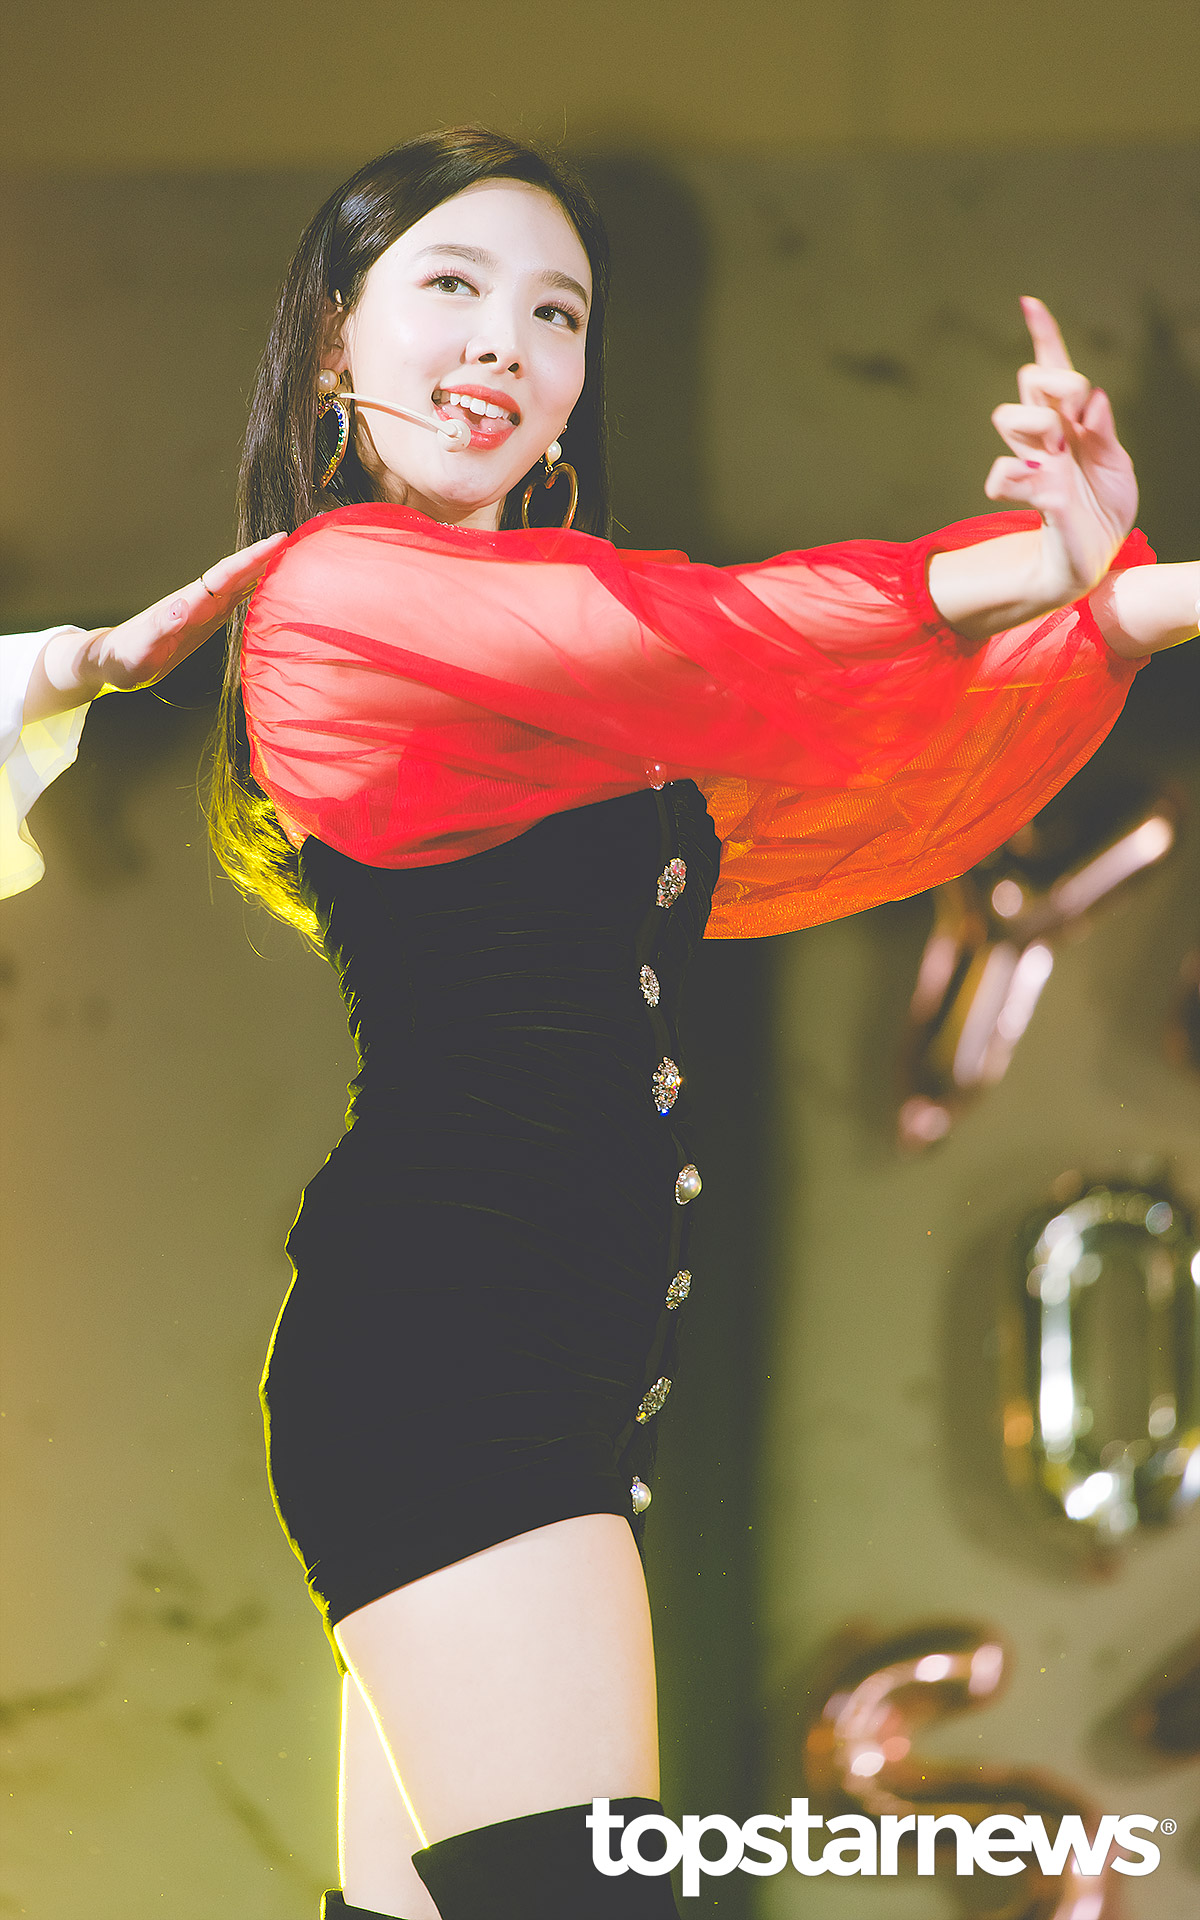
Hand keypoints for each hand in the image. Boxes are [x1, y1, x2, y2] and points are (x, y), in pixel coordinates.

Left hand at [22, 532, 287, 723]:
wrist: (113, 661)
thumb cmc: (124, 659)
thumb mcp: (141, 648)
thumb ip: (161, 627)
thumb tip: (184, 606)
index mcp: (188, 605)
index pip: (225, 575)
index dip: (251, 559)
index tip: (277, 542)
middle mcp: (198, 603)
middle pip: (236, 574)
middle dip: (264, 557)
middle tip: (297, 540)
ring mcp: (202, 611)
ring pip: (238, 584)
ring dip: (262, 570)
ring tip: (291, 558)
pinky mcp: (203, 622)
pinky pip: (234, 601)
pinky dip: (254, 590)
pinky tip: (269, 588)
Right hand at [984, 297, 1137, 604]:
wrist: (1094, 556)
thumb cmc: (1104, 507)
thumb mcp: (1118, 465)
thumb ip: (1104, 432)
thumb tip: (1091, 399)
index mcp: (1072, 421)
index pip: (1053, 369)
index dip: (1042, 335)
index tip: (1028, 303)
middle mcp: (1048, 435)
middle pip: (1029, 381)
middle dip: (1054, 386)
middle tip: (1075, 422)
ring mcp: (1033, 461)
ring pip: (1008, 415)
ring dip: (1036, 427)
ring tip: (1058, 456)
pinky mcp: (1023, 492)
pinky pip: (1001, 472)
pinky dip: (1019, 478)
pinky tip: (1044, 490)